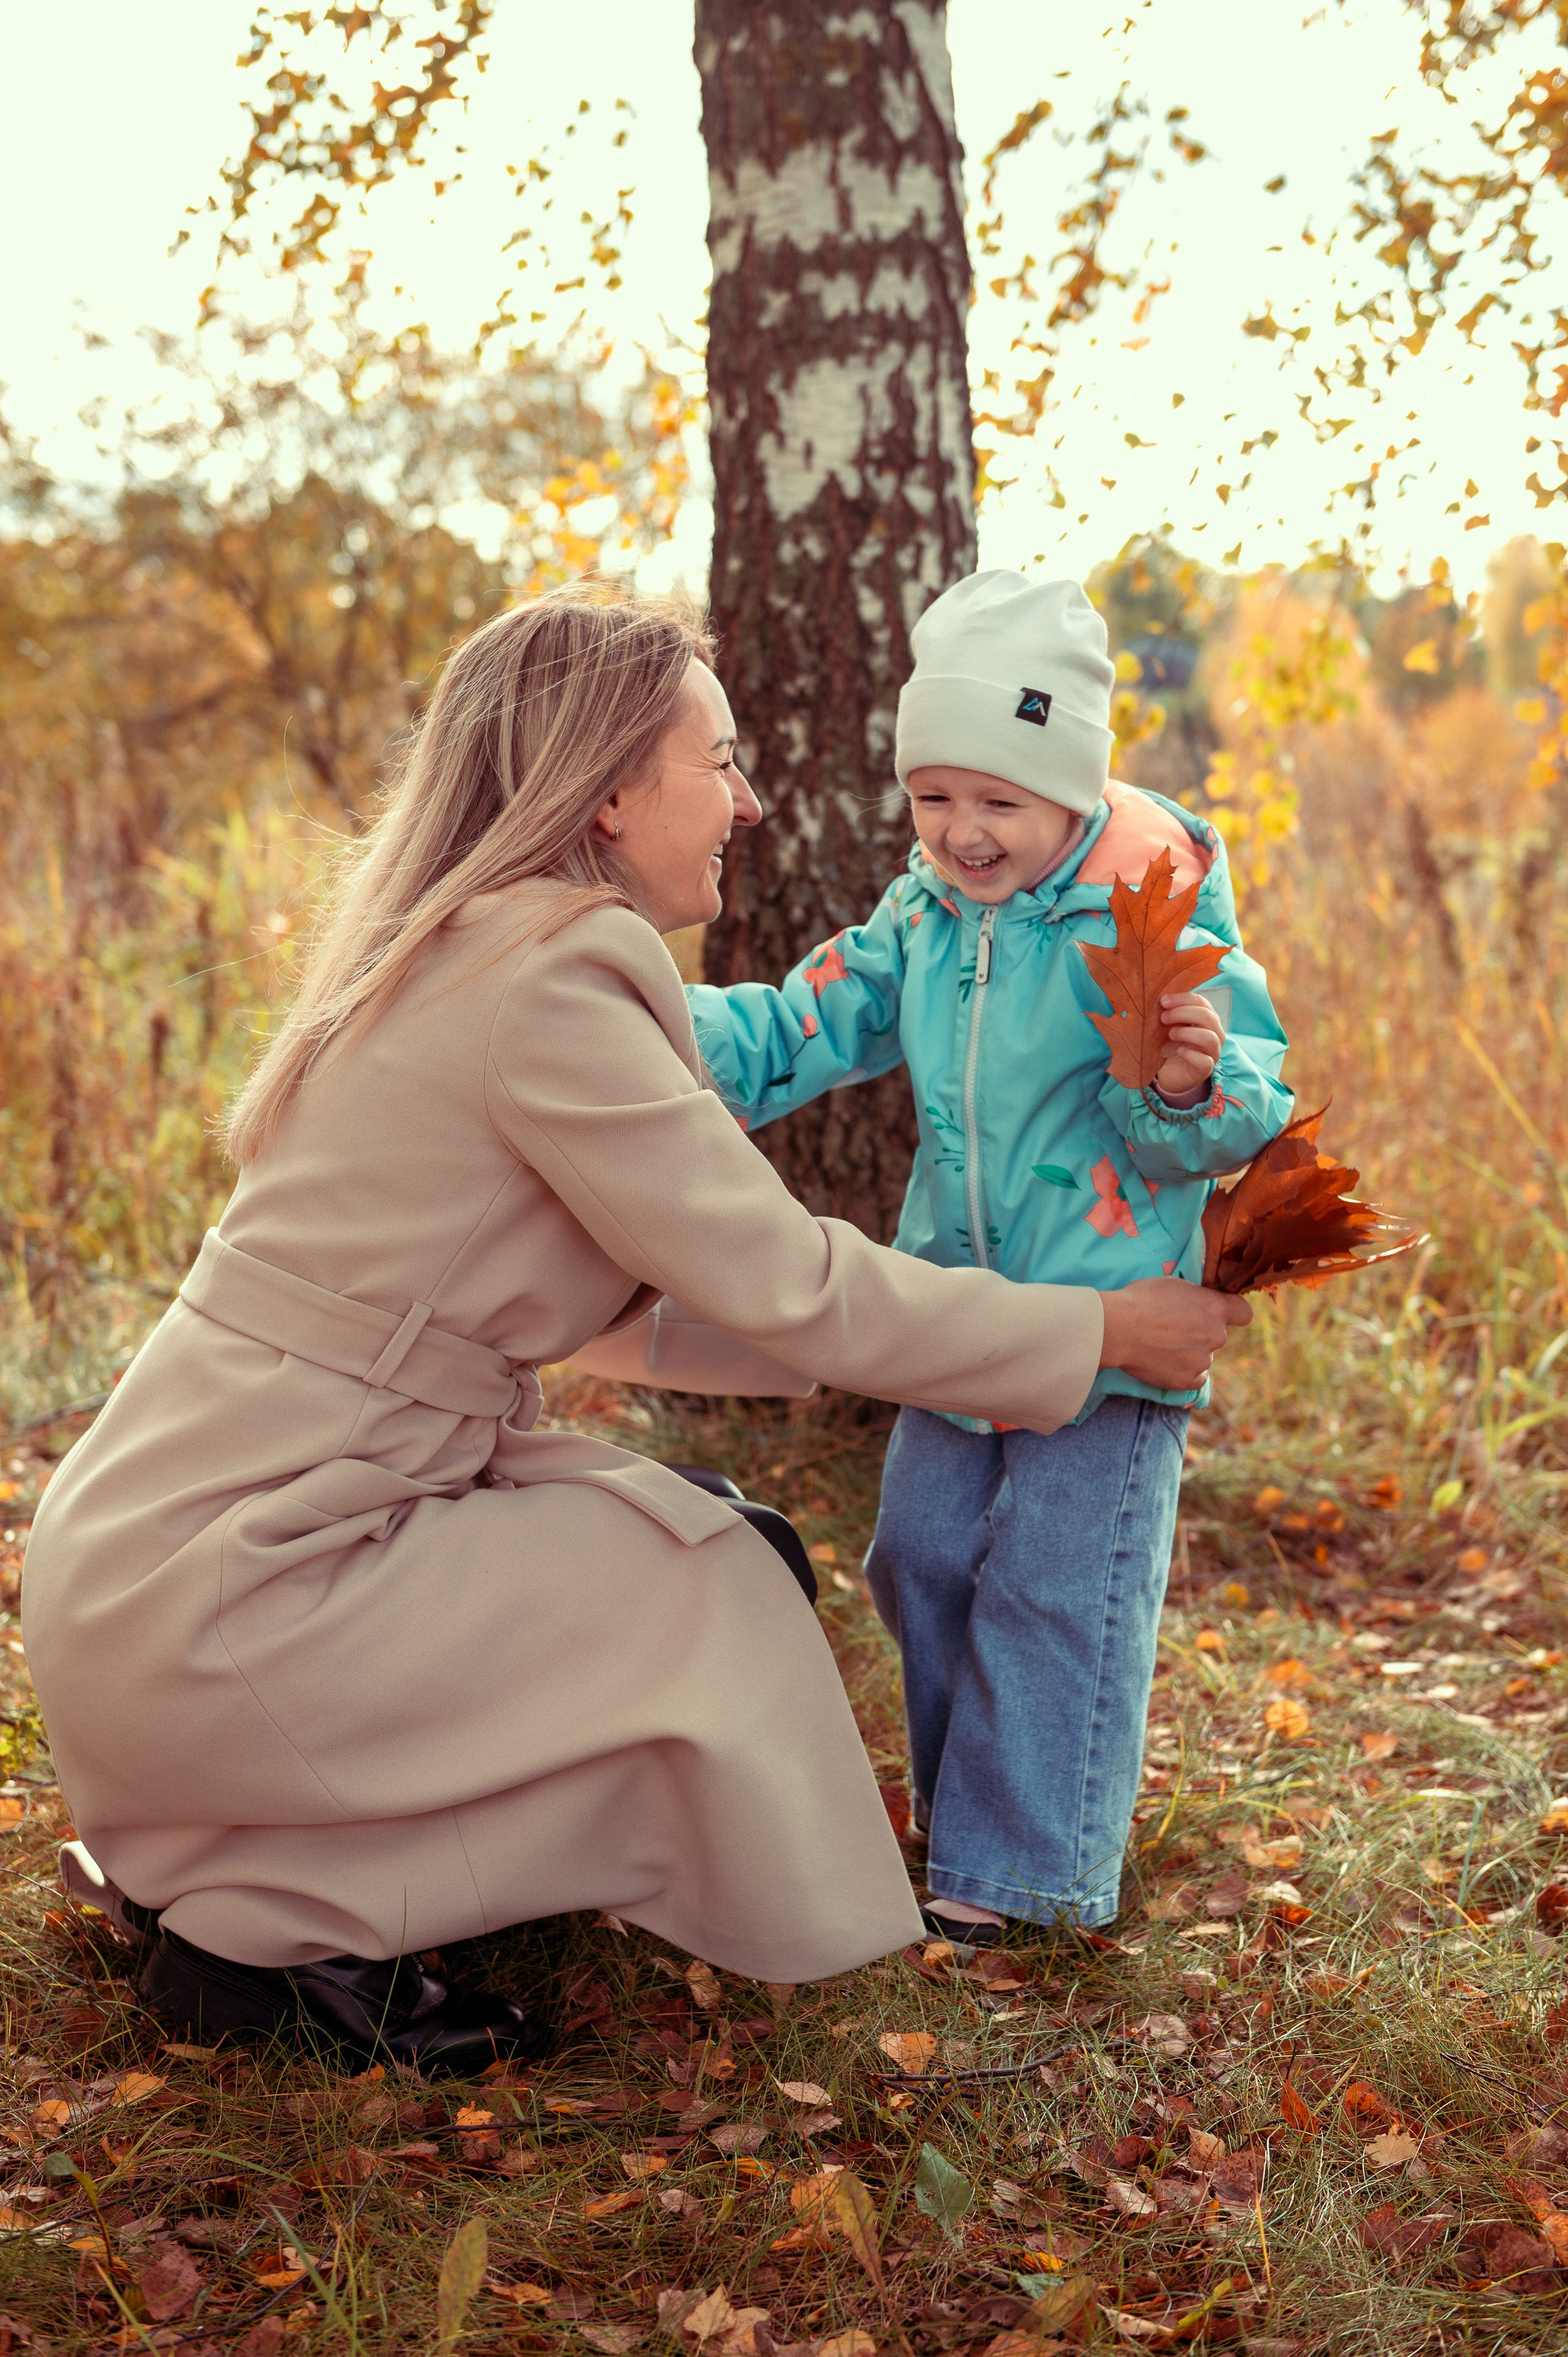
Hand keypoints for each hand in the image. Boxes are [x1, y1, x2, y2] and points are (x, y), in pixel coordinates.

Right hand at [1097, 1277, 1250, 1391]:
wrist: (1118, 1328)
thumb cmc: (1140, 1299)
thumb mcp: (1173, 1285)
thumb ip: (1195, 1297)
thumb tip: (1198, 1302)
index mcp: (1215, 1308)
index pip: (1244, 1313)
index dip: (1232, 1313)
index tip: (1218, 1313)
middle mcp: (1216, 1335)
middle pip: (1217, 1335)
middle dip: (1201, 1333)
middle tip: (1173, 1329)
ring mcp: (1203, 1360)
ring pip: (1203, 1357)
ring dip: (1189, 1353)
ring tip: (1160, 1346)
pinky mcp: (1187, 1380)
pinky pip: (1195, 1378)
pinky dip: (1183, 1373)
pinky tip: (1164, 1363)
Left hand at [1155, 991, 1225, 1096]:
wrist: (1169, 1072)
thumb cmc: (1170, 1044)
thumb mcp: (1170, 1025)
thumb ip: (1169, 1012)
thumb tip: (1160, 999)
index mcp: (1207, 1019)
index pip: (1202, 1002)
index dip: (1182, 999)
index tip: (1163, 1001)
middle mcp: (1215, 1033)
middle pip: (1207, 1017)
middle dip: (1183, 1013)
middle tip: (1163, 1018)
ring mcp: (1213, 1052)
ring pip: (1209, 1038)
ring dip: (1187, 1033)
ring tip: (1170, 1034)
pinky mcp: (1205, 1069)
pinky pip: (1205, 1061)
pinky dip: (1190, 1054)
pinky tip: (1178, 1051)